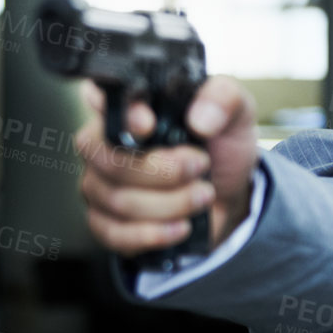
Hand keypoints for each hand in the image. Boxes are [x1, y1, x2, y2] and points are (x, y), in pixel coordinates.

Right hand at [75, 77, 258, 258]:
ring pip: (119, 200)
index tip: (150, 126)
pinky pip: (116, 233)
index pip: (98, 99)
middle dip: (160, 170)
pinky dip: (154, 233)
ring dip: (171, 203)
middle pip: (108, 159)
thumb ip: (223, 99)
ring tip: (202, 195)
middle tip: (199, 166)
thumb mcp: (235, 112)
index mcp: (127, 107)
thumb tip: (200, 118)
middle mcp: (104, 145)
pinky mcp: (106, 223)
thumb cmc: (219, 148)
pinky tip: (180, 226)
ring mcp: (100, 186)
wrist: (227, 195)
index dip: (120, 114)